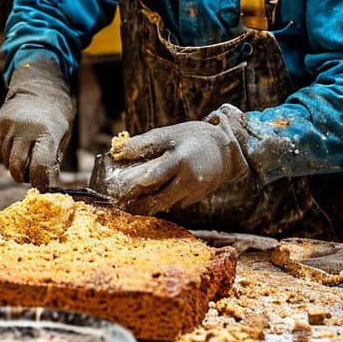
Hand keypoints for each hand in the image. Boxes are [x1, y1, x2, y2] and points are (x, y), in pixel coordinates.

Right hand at [0, 57, 75, 189]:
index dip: (41, 183)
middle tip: (33, 174)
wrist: (39, 87)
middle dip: (24, 177)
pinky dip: (7, 153)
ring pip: (5, 161)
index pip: (39, 168)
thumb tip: (46, 185)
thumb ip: (53, 160)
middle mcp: (24, 129)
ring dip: (15, 164)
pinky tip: (17, 143)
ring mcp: (7, 126)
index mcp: (46, 133)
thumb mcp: (62, 136)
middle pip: (16, 169)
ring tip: (27, 152)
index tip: (43, 186)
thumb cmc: (56, 115)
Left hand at [90, 120, 249, 213]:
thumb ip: (142, 143)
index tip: (118, 188)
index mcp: (180, 160)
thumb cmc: (192, 137)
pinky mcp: (197, 198)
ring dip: (147, 206)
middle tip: (120, 203)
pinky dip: (162, 203)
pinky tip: (149, 200)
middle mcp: (189, 180)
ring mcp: (195, 192)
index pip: (154, 177)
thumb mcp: (167, 134)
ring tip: (129, 205)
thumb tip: (117, 151)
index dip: (134, 185)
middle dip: (138, 203)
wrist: (225, 148)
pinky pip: (175, 204)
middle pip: (158, 198)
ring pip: (165, 205)